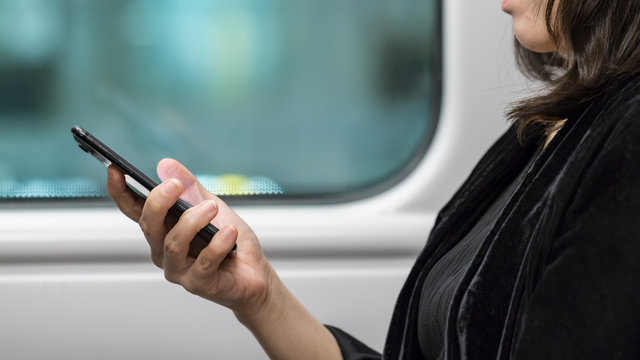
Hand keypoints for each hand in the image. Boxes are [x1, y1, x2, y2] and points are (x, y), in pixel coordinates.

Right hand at [107, 158, 274, 312]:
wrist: (255, 272)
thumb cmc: (230, 240)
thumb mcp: (212, 205)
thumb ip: (190, 187)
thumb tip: (166, 164)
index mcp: (163, 229)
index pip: (134, 210)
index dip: (120, 191)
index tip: (114, 169)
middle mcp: (164, 251)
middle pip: (149, 226)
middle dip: (158, 202)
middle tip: (175, 185)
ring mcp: (178, 270)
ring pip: (173, 244)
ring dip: (193, 222)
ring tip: (212, 207)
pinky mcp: (198, 284)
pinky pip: (203, 262)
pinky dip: (217, 244)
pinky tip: (230, 232)